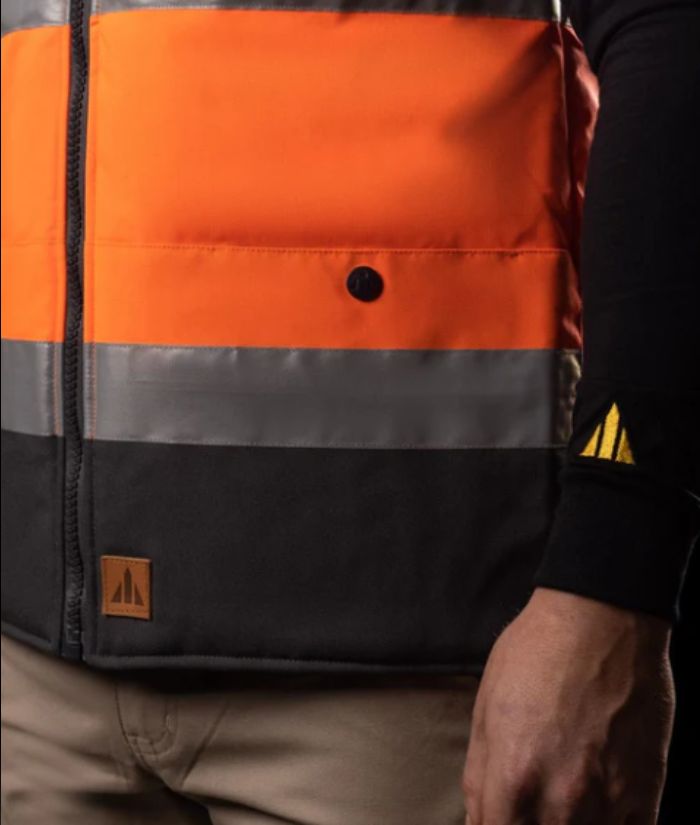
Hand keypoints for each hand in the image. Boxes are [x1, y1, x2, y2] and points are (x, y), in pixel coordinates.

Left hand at [462, 587, 674, 824]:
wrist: (601, 618)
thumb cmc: (536, 653)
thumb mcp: (487, 706)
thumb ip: (479, 774)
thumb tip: (477, 820)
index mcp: (512, 778)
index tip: (497, 816)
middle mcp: (560, 802)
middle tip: (529, 804)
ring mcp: (607, 803)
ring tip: (561, 802)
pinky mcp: (646, 794)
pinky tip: (596, 808)